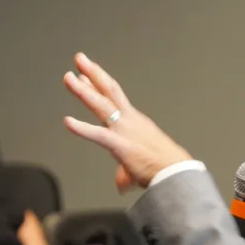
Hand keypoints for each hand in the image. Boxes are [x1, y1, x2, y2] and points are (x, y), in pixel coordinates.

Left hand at [63, 53, 192, 190]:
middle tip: (79, 58)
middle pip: (108, 91)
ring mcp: (124, 130)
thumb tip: (120, 186)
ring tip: (68, 77)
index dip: (98, 84)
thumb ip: (124, 174)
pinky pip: (97, 135)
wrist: (177, 173)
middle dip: (92, 73)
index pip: (114, 97)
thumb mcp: (140, 166)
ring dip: (83, 90)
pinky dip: (81, 128)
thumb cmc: (164, 168)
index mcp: (134, 121)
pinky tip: (67, 121)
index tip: (85, 74)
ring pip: (101, 105)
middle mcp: (129, 120)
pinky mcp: (120, 145)